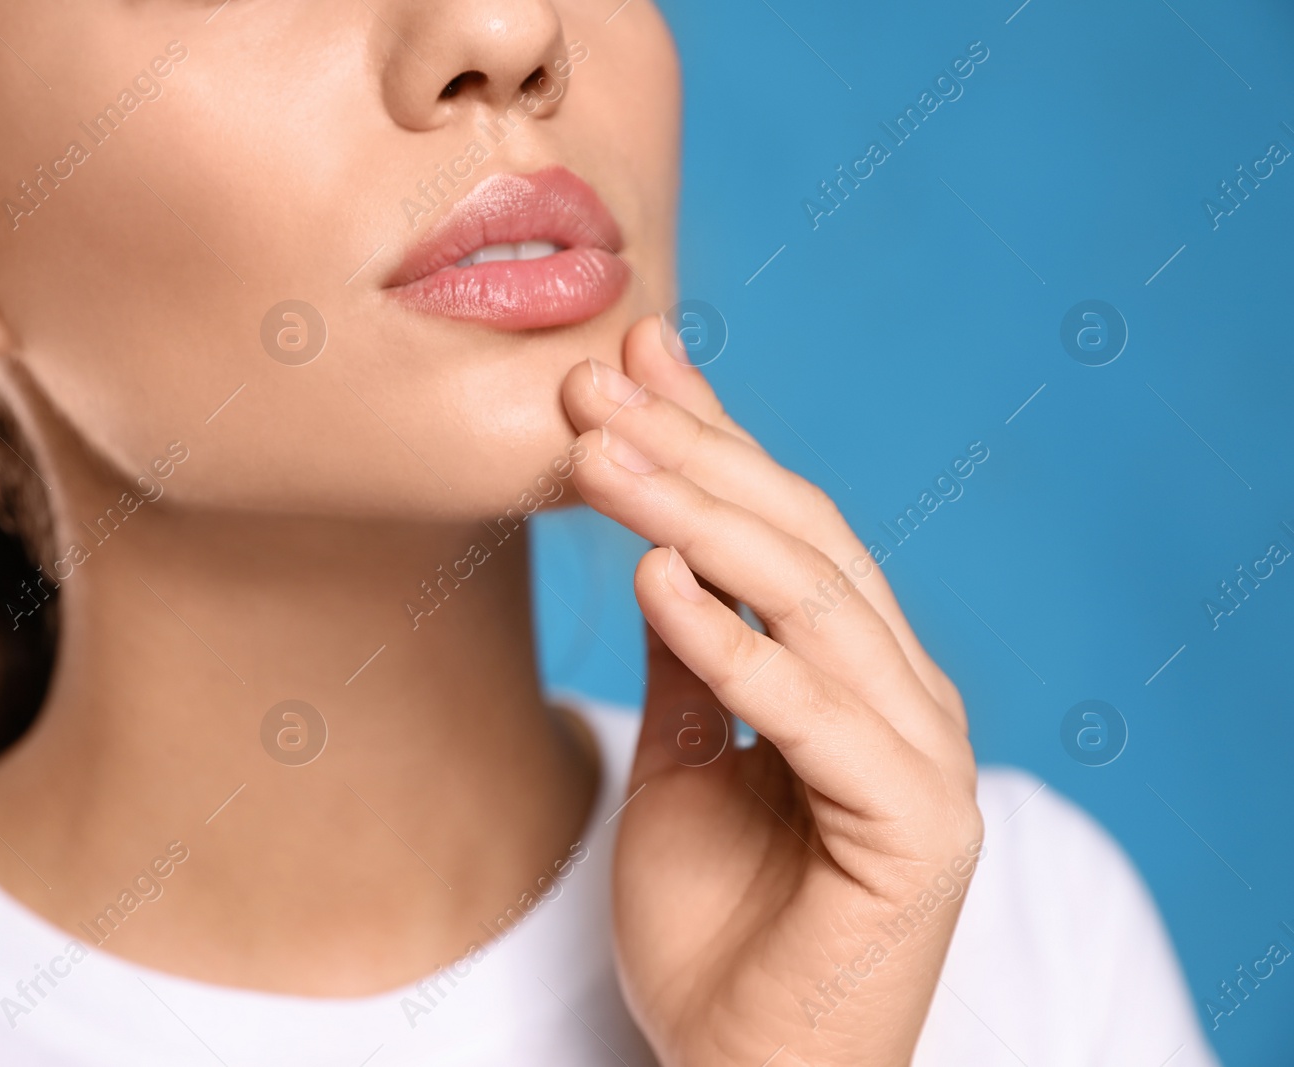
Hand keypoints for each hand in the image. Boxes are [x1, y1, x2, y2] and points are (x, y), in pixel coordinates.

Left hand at [562, 316, 982, 1066]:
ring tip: (600, 452)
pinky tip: (653, 574)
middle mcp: (900, 693)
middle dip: (691, 452)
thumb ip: (691, 654)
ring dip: (696, 515)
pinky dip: (733, 639)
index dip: (708, 434)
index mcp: (854, 670)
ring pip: (810, 602)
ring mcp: (920, 755)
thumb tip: (657, 538)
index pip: (778, 524)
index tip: (629, 359)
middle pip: (798, 540)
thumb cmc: (715, 925)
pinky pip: (812, 711)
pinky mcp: (917, 826)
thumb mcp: (681, 758)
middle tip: (592, 383)